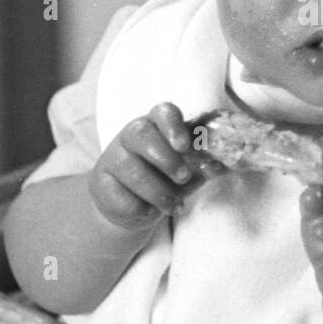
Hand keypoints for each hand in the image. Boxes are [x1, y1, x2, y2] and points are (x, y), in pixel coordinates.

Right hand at [88, 102, 221, 230]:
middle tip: (183, 177)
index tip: (184, 145)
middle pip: (141, 134)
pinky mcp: (100, 183)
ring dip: (158, 192)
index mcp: (157, 125)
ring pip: (132, 170)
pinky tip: (150, 211)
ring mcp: (112, 157)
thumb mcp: (188, 171)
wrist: (133, 206)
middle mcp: (131, 135)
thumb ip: (204, 167)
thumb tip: (222, 166)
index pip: (163, 112)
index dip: (173, 125)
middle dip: (165, 158)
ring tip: (174, 206)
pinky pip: (122, 195)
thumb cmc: (165, 180)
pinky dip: (142, 208)